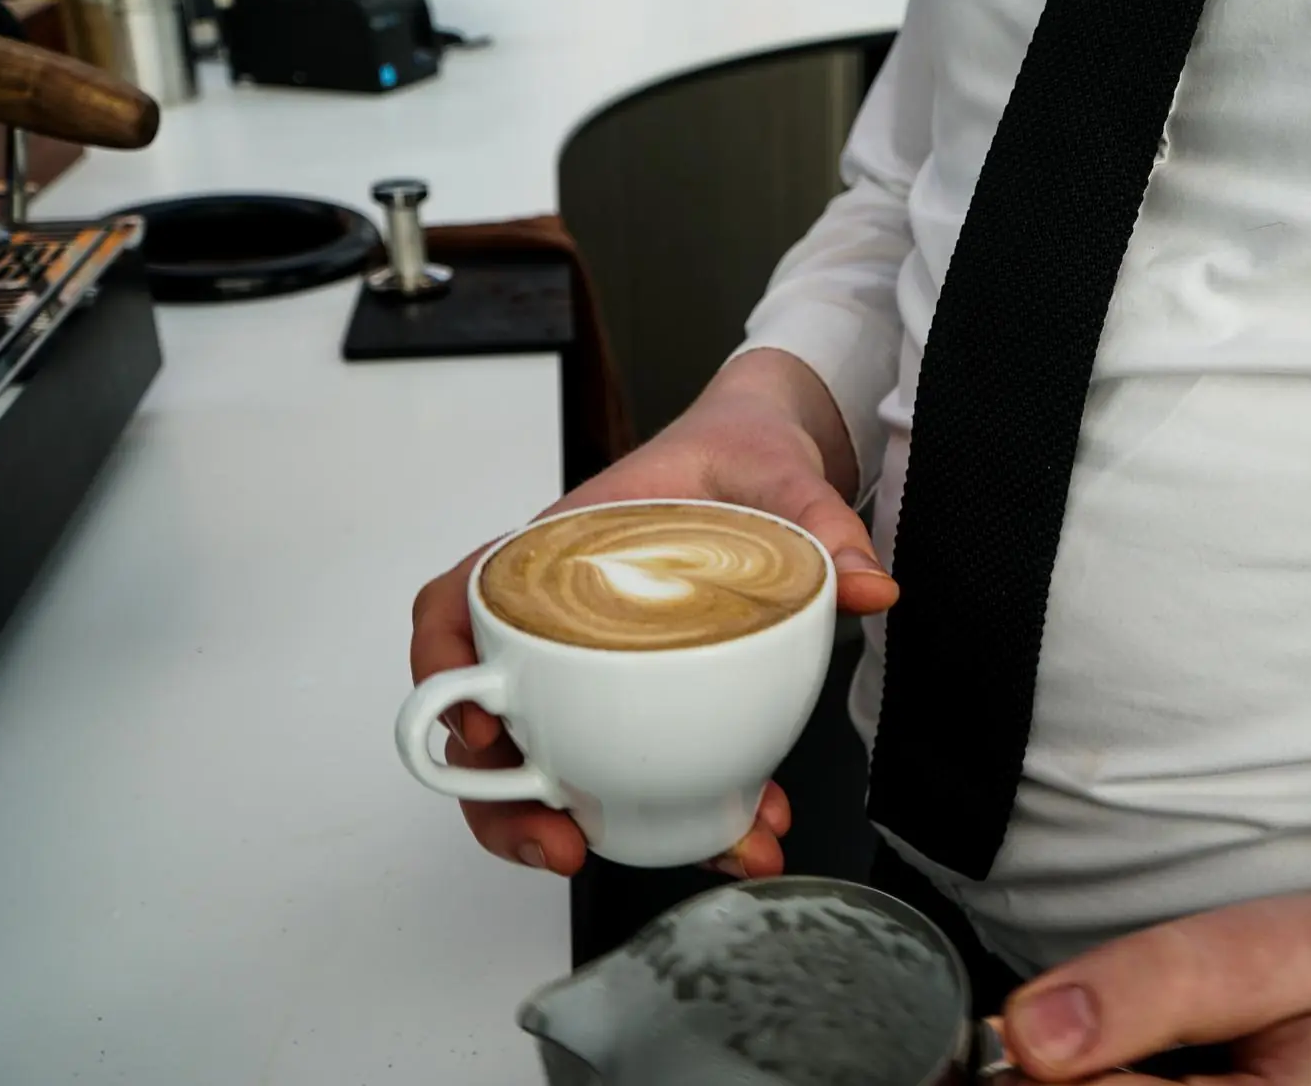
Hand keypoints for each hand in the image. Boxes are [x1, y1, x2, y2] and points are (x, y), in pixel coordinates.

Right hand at [409, 348, 896, 878]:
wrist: (768, 461)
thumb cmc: (733, 455)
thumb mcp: (776, 472)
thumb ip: (819, 520)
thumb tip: (868, 584)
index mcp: (552, 553)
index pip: (454, 606)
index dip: (442, 670)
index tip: (482, 724)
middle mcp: (556, 622)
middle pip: (484, 722)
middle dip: (502, 804)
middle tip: (558, 843)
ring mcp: (592, 669)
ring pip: (550, 767)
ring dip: (585, 827)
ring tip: (667, 855)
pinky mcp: (646, 701)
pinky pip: (635, 770)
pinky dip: (677, 814)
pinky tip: (741, 828)